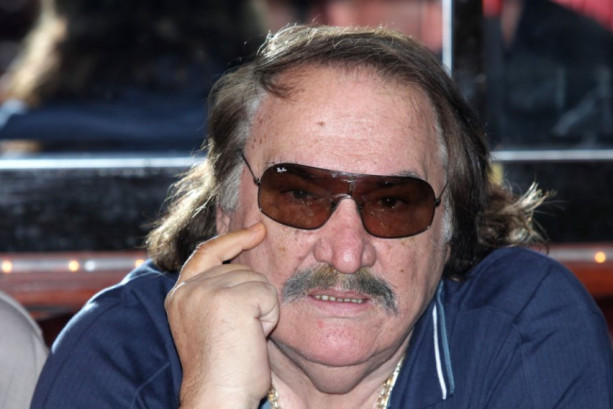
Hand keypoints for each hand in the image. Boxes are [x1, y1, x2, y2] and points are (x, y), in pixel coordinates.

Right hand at [165, 223, 278, 408]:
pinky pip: (268, 295)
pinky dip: (269, 318)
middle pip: (241, 269)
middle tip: (240, 334)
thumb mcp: (209, 321)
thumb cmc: (223, 368)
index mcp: (180, 295)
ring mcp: (208, 291)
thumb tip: (244, 262)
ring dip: (261, 310)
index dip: (232, 240)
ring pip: (257, 281)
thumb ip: (217, 291)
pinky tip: (253, 337)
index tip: (257, 230)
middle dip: (252, 298)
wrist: (219, 396)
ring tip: (244, 337)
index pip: (207, 252)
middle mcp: (189, 289)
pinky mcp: (230, 298)